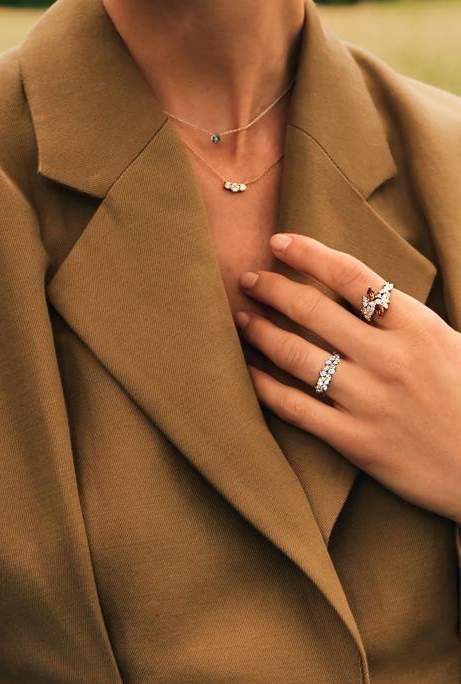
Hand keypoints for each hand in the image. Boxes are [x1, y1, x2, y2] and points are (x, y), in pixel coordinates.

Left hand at [234, 232, 460, 522]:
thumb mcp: (448, 343)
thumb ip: (404, 318)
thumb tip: (353, 290)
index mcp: (417, 327)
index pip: (352, 275)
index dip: (309, 253)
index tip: (279, 241)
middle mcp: (390, 359)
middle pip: (313, 310)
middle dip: (272, 288)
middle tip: (248, 278)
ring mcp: (371, 401)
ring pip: (296, 355)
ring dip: (261, 331)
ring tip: (242, 318)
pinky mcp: (357, 442)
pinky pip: (296, 408)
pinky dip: (265, 387)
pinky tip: (248, 373)